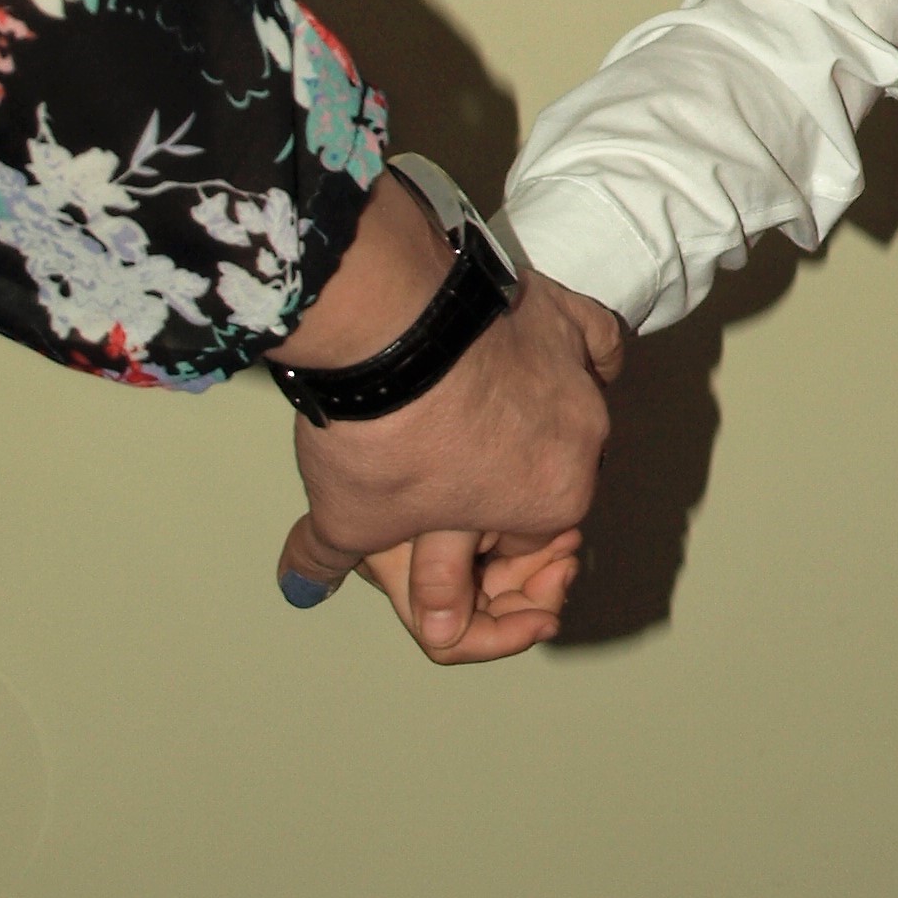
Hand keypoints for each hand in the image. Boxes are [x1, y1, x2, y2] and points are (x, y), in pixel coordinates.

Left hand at [276, 254, 624, 653]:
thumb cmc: (386, 439)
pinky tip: (540, 351)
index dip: (476, 530)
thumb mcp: (349, 521)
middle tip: (445, 457)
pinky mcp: (567, 315)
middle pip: (552, 468)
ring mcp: (580, 373)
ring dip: (532, 409)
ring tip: (466, 399)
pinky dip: (574, 349)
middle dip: (505, 470)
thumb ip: (331, 557)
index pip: (525, 536)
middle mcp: (584, 441)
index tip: (437, 512)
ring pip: (573, 404)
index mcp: (552, 503)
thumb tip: (305, 582)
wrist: (389, 331)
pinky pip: (592, 340)